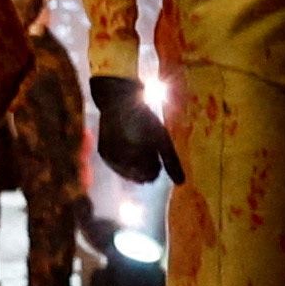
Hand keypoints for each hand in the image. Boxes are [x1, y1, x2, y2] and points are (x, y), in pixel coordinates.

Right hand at [92, 74, 180, 188]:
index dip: (156, 165)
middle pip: (140, 177)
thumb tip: (181, 183)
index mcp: (140, 157)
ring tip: (135, 144)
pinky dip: (123, 162)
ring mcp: (111, 160)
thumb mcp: (162, 138)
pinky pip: (117, 167)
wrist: (118, 102)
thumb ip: (171, 162)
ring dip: (134, 166)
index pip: (152, 175)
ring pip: (128, 174)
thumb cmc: (144, 119)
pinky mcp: (104, 156)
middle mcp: (123, 161)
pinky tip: (125, 147)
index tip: (155, 151)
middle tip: (145, 149)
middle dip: (145, 167)